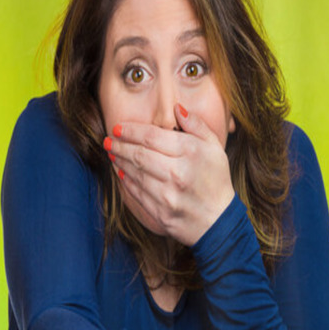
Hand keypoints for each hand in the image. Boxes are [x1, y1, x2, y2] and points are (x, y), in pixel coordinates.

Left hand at [105, 104, 234, 246]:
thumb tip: (177, 108)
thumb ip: (196, 125)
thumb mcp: (215, 147)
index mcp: (191, 152)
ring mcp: (168, 195)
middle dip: (119, 145)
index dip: (130, 131)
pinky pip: (136, 194)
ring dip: (119, 162)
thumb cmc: (217, 180)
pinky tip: (121, 173)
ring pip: (134, 174)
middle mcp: (178, 173)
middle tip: (109, 140)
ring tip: (112, 153)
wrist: (220, 221)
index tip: (118, 127)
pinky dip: (125, 181)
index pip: (151, 136)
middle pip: (139, 154)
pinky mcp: (161, 213)